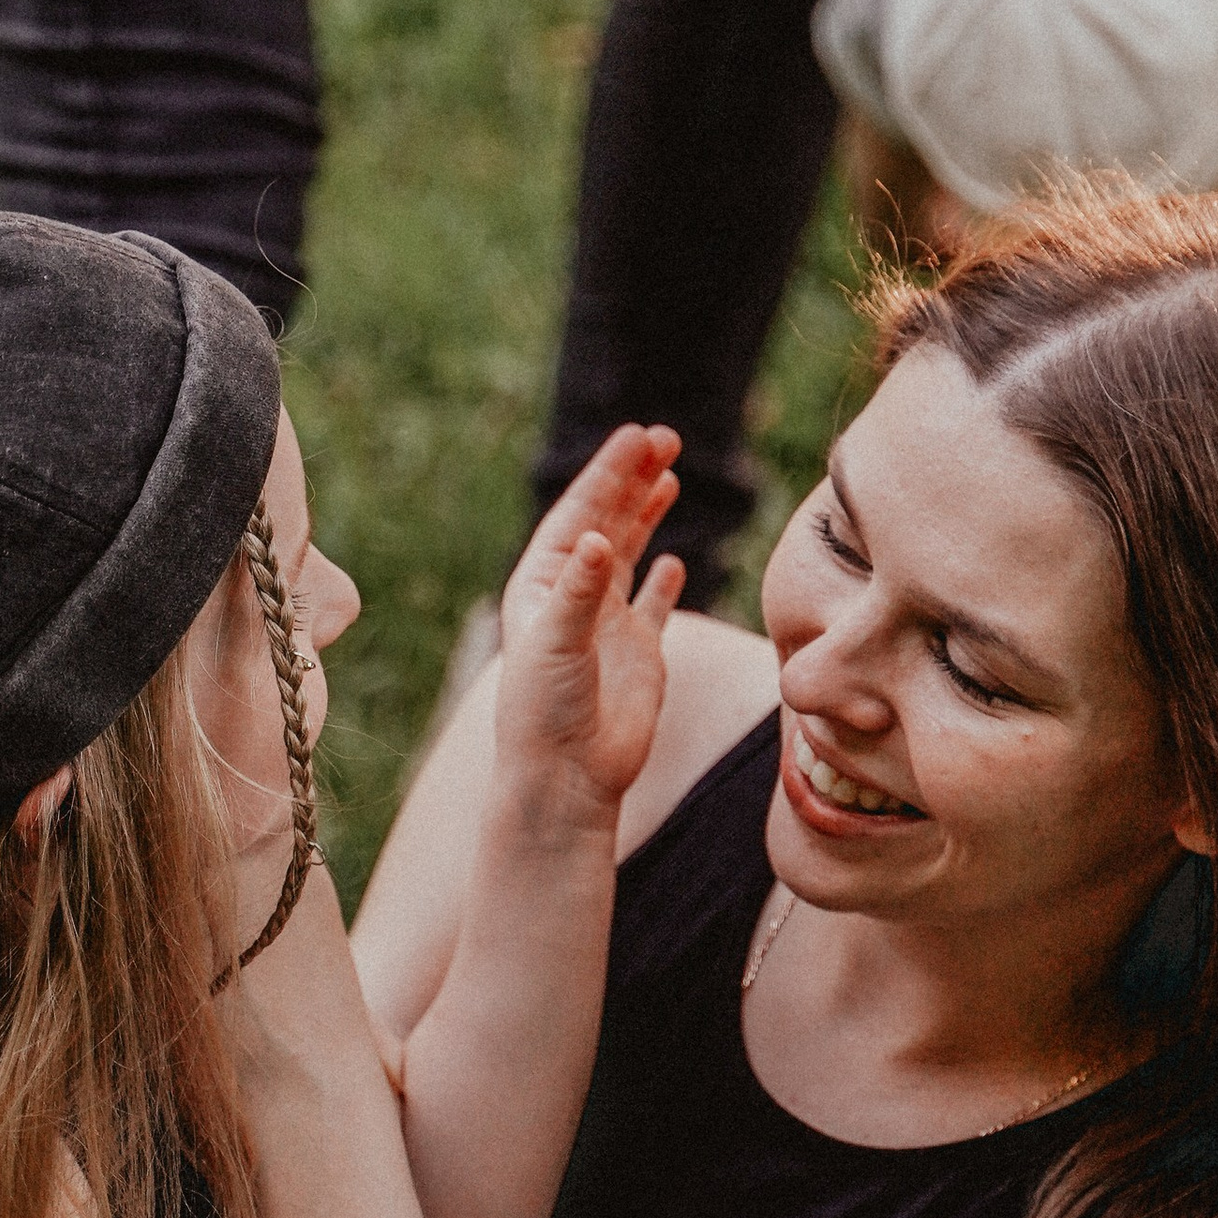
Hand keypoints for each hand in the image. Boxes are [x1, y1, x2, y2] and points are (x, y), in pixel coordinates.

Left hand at [495, 428, 685, 826]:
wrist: (567, 781)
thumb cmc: (545, 714)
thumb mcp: (555, 646)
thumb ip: (580, 592)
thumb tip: (597, 536)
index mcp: (543, 585)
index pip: (580, 513)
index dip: (608, 473)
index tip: (636, 436)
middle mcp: (574, 597)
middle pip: (607, 521)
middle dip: (633, 479)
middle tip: (665, 436)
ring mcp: (607, 624)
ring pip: (629, 553)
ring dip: (648, 513)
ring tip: (670, 472)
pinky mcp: (637, 654)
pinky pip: (652, 605)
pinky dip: (662, 580)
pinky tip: (673, 558)